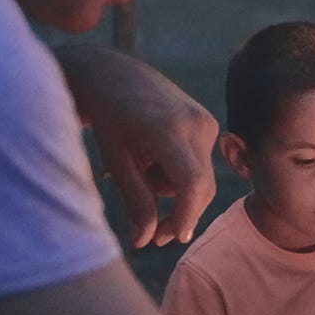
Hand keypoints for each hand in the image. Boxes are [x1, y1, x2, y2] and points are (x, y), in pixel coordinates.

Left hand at [56, 44, 217, 247]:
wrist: (113, 73)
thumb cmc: (107, 117)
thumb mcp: (116, 160)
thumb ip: (135, 200)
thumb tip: (145, 241)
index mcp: (168, 130)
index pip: (191, 183)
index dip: (186, 215)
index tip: (174, 239)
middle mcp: (195, 123)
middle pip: (201, 186)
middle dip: (180, 214)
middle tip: (153, 236)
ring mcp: (205, 120)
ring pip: (200, 178)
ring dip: (172, 190)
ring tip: (138, 175)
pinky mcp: (207, 121)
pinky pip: (199, 163)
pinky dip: (176, 173)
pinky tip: (150, 160)